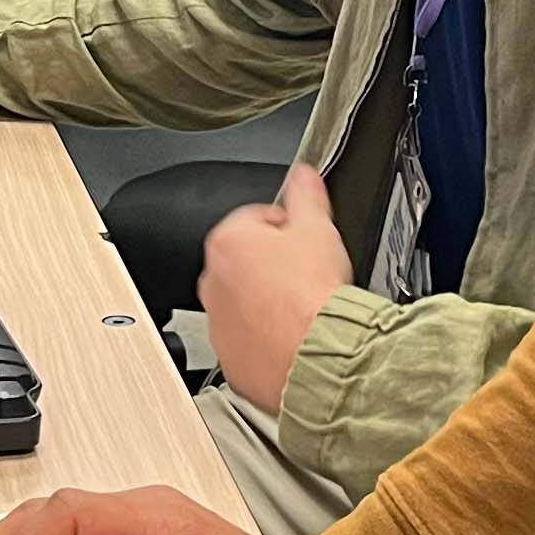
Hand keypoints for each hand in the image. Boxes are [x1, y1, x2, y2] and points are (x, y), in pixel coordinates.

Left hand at [199, 165, 350, 412]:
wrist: (320, 357)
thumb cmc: (313, 298)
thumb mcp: (318, 228)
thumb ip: (306, 194)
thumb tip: (304, 176)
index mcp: (227, 243)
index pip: (256, 219)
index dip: (287, 227)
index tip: (303, 240)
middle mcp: (213, 283)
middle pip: (247, 263)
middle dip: (274, 266)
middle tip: (306, 276)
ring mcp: (219, 324)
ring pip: (245, 303)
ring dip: (269, 303)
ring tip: (303, 309)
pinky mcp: (231, 358)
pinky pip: (248, 341)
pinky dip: (267, 339)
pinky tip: (294, 337)